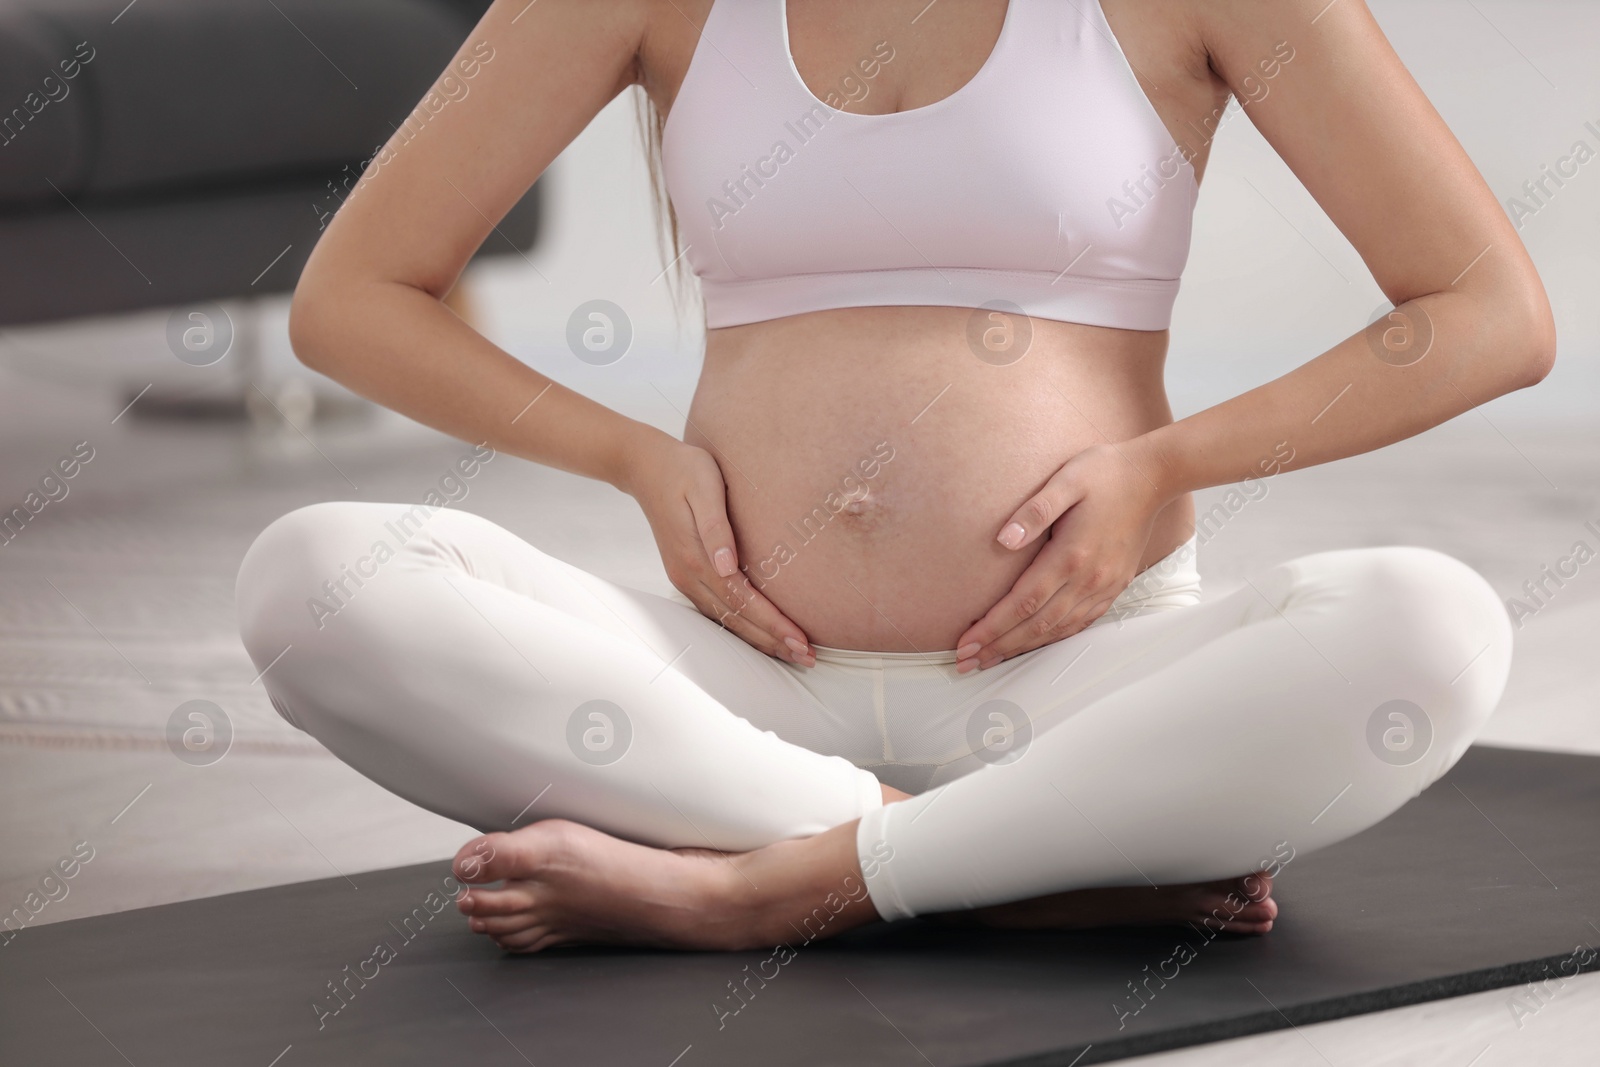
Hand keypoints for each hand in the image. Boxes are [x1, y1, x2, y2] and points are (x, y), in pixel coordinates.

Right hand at [623, 438, 815, 665]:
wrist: (646, 467)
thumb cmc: (683, 470)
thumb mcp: (703, 487)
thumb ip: (716, 526)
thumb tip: (727, 566)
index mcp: (696, 557)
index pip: (742, 601)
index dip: (773, 624)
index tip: (800, 640)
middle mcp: (689, 575)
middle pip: (736, 620)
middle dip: (773, 641)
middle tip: (807, 657)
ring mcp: (686, 578)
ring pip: (727, 620)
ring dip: (760, 639)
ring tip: (791, 652)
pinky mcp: (687, 574)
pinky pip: (718, 610)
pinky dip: (742, 627)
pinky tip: (760, 633)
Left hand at [954, 442, 1169, 672]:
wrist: (1152, 477)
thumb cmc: (1106, 473)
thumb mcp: (1065, 480)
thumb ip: (1033, 511)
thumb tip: (1002, 540)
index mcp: (1071, 555)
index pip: (1024, 603)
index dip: (992, 628)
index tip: (967, 643)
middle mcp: (1089, 579)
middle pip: (1037, 625)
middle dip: (999, 646)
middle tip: (967, 662)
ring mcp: (1104, 586)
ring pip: (1058, 630)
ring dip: (1022, 648)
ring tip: (992, 659)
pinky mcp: (1114, 586)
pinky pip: (1080, 623)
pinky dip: (1054, 638)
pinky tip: (1036, 643)